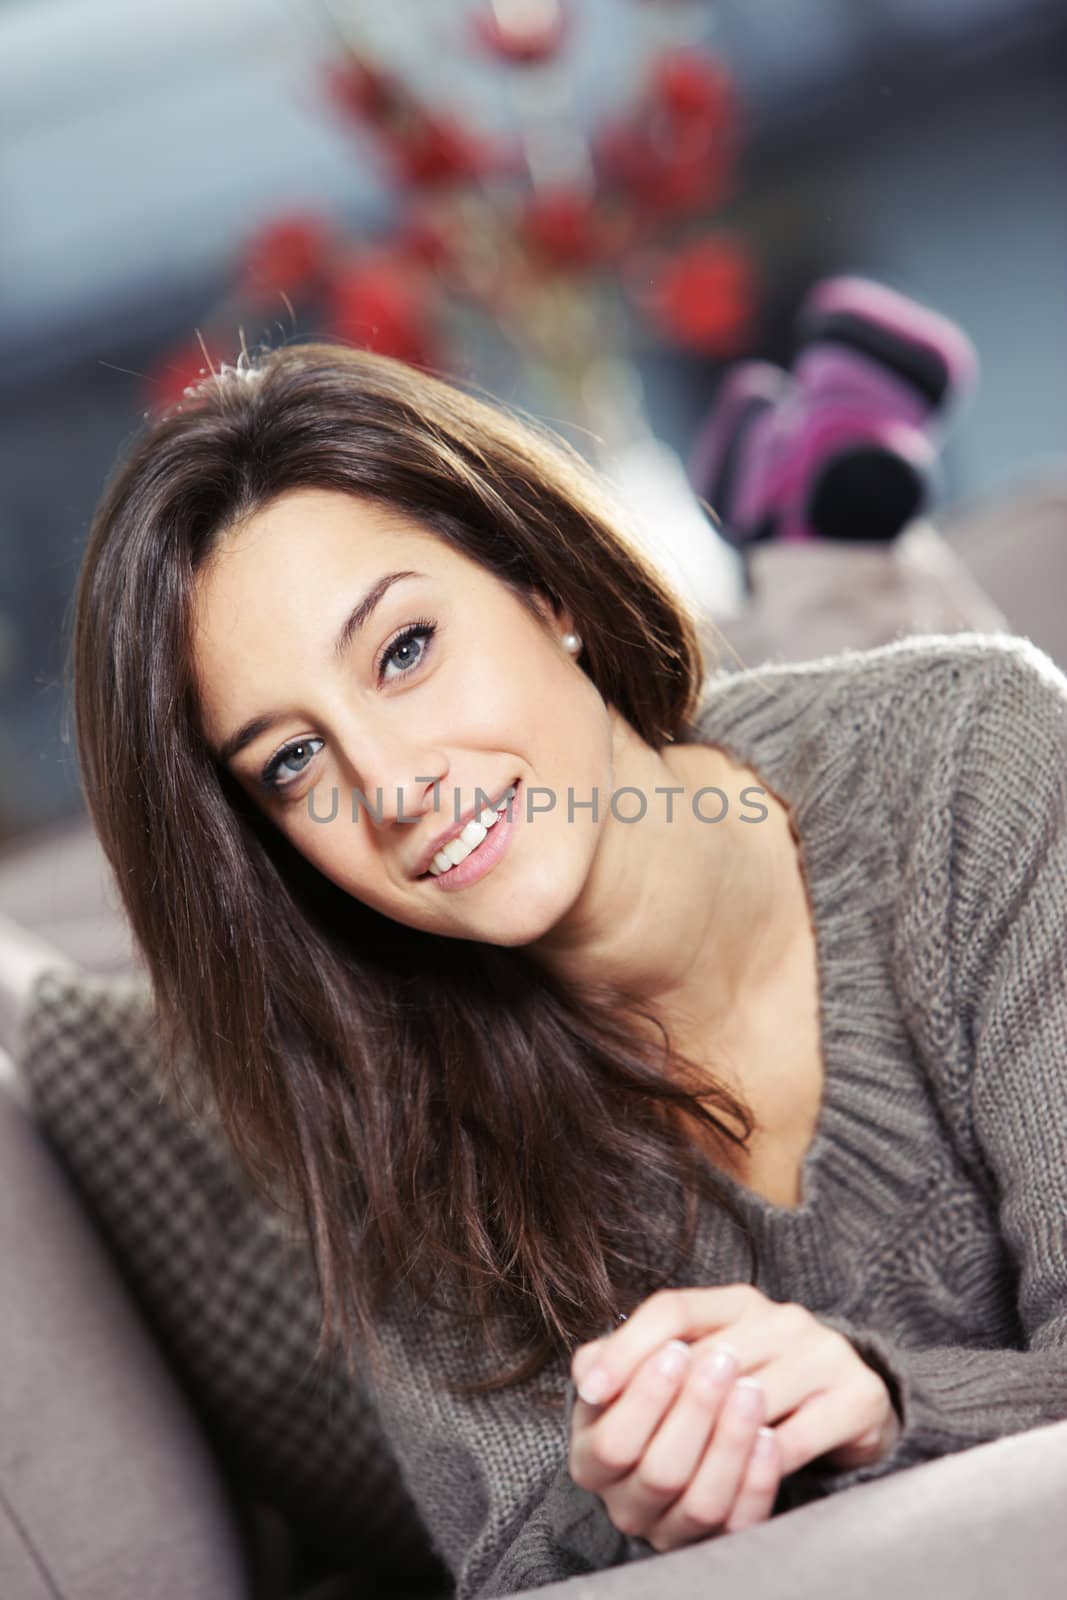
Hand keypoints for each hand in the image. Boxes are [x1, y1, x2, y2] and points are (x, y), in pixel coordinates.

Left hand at [567, 1285, 901, 1551]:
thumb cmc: (764, 1385)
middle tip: (632, 1451)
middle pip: (707, 1359)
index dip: (627, 1348)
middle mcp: (782, 1316)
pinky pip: (797, 1438)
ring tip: (675, 1471)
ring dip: (710, 1441)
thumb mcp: (708, 1361)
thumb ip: (647, 1362)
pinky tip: (732, 1481)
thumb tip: (585, 1372)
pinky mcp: (857, 1396)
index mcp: (738, 1301)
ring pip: (751, 1399)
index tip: (591, 1391)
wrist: (856, 1403)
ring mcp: (823, 1352)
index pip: (673, 1308)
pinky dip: (760, 1465)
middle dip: (665, 1411)